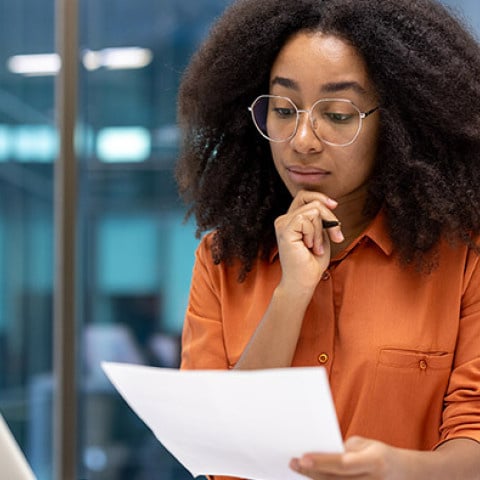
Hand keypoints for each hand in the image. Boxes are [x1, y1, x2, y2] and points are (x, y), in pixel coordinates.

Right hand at [274, 190, 343, 291]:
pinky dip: (314, 234)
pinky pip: (307, 219)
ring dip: (321, 231)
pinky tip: (310, 247)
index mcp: (290, 219)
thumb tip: (329, 204)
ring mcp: (282, 224)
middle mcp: (283, 219)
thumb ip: (321, 219)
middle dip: (329, 217)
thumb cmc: (312, 262)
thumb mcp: (321, 235)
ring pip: (313, 210)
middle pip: (313, 201)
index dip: (320, 197)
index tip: (334, 206)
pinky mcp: (284, 230)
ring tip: (316, 248)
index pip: (304, 195)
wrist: (303, 281)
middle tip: (336, 237)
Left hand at [290, 436, 413, 479]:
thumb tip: (320, 453)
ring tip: (298, 468)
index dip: (322, 462)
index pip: (343, 464)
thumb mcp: (367, 445)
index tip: (303, 457)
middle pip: (335, 479)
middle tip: (293, 462)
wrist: (407, 475)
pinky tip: (313, 476)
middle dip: (312, 471)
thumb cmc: (381, 455)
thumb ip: (345, 450)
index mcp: (375, 462)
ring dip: (315, 478)